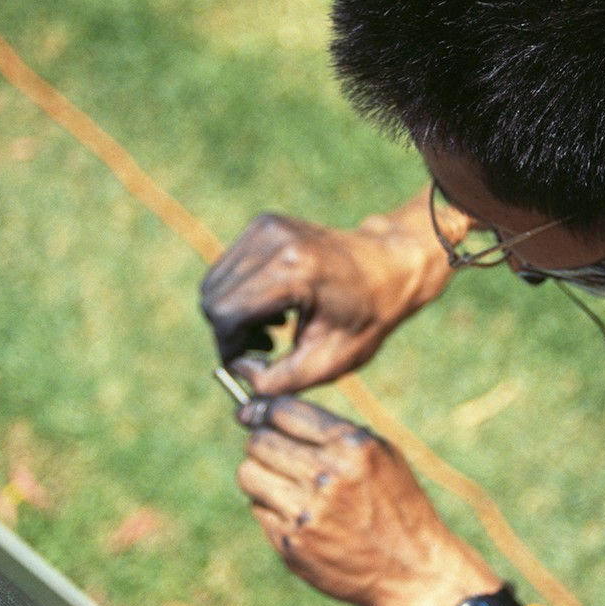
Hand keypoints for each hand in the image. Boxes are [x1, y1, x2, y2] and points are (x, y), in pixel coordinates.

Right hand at [201, 190, 458, 393]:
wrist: (390, 267)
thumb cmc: (367, 316)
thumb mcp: (331, 361)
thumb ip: (279, 380)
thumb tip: (237, 372)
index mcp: (294, 270)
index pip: (227, 313)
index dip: (229, 348)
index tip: (249, 366)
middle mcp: (274, 240)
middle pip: (214, 297)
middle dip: (230, 332)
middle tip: (264, 350)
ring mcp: (267, 226)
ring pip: (216, 283)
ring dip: (234, 314)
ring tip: (273, 329)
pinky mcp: (264, 224)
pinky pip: (228, 268)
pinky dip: (241, 294)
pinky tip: (275, 307)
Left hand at [236, 396, 501, 605]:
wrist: (412, 569)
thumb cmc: (396, 503)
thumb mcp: (381, 453)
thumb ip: (334, 431)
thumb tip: (272, 411)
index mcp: (351, 447)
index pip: (284, 411)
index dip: (268, 410)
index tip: (261, 414)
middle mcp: (326, 477)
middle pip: (259, 441)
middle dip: (262, 440)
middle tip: (272, 449)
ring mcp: (305, 512)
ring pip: (248, 473)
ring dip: (260, 472)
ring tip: (279, 478)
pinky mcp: (290, 542)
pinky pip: (258, 508)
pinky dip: (269, 505)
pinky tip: (294, 510)